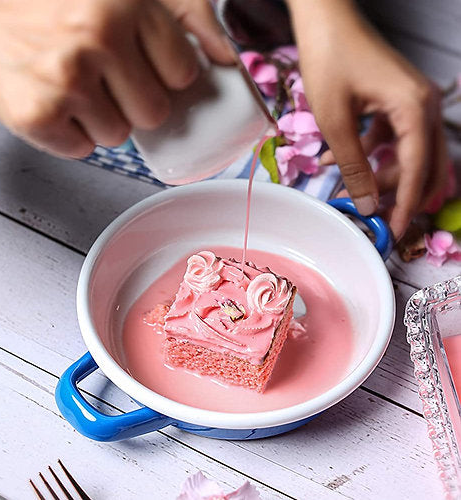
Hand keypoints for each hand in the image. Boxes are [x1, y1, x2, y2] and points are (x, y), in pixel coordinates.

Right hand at [0, 0, 233, 157]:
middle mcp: (96, 35)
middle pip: (154, 112)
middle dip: (130, 102)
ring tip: (67, 86)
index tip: (135, 66)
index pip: (183, 73)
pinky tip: (48, 104)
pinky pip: (83, 150)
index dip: (160, 76)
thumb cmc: (42, 12)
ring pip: (120, 136)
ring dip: (97, 120)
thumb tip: (226, 54)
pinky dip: (67, 135)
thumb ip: (182, 15)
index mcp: (124, 1)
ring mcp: (66, 78)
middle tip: (94, 76)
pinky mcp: (37, 115)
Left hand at [287, 0, 447, 239]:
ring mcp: (413, 102)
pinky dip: (369, 154)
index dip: (407, 204)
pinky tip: (335, 161)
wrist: (325, 19)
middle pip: (423, 165)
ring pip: (407, 154)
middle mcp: (424, 106)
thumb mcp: (336, 121)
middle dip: (399, 194)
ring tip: (346, 189)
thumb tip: (366, 203)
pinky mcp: (396, 101)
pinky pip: (391, 138)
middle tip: (376, 216)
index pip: (417, 170)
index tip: (396, 231)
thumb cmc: (329, 61)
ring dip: (379, 175)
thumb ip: (353, 165)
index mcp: (416, 109)